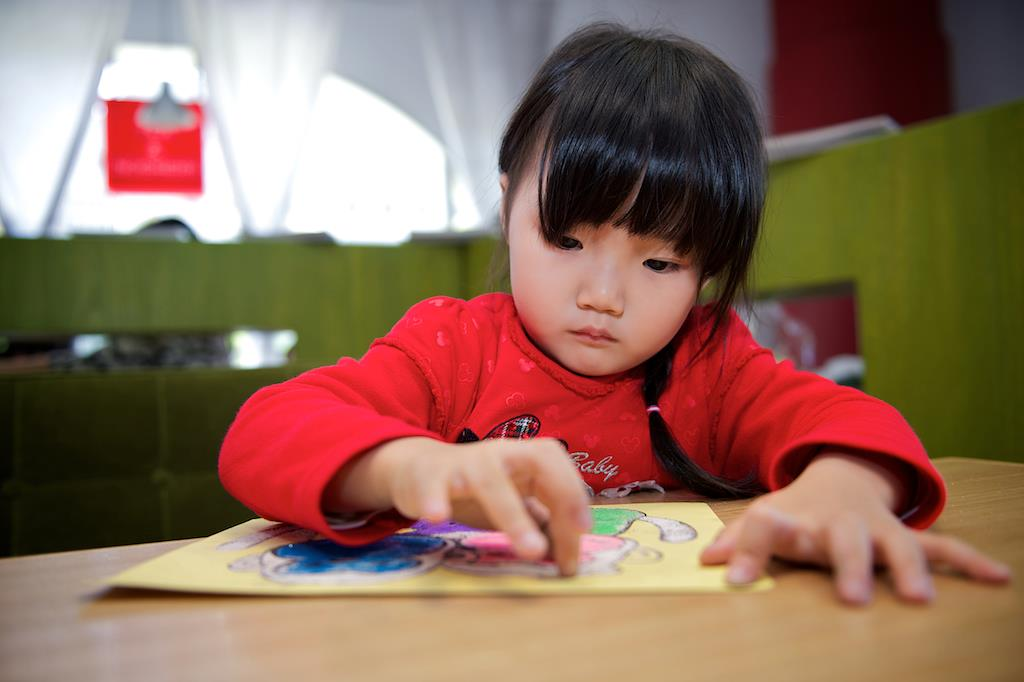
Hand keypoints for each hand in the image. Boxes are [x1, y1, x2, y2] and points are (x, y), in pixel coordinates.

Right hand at [329, 436, 592, 575]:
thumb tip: (568, 557)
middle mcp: (500, 453)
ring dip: (514, 517)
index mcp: (525, 456)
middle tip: (574, 543)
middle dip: (561, 499)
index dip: (575, 496)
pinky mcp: (429, 476)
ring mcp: (464, 463)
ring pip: (491, 482)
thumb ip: (542, 522)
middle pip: (538, 464)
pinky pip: (433, 486)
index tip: (584, 531)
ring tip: (531, 551)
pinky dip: (436, 499)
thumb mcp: (514, 502)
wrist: (416, 470)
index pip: (559, 468)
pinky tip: (438, 517)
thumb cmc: (475, 490)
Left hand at [699, 452, 1011, 604]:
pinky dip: (968, 560)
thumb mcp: (764, 518)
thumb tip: (706, 562)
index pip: (768, 527)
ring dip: (908, 568)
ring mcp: (875, 529)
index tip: (735, 578)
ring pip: (897, 545)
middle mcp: (838, 524)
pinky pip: (940, 545)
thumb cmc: (798, 510)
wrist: (840, 474)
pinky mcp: (904, 535)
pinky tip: (997, 576)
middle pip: (843, 542)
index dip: (751, 548)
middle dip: (849, 566)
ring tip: (921, 598)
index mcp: (796, 520)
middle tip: (852, 598)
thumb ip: (738, 541)